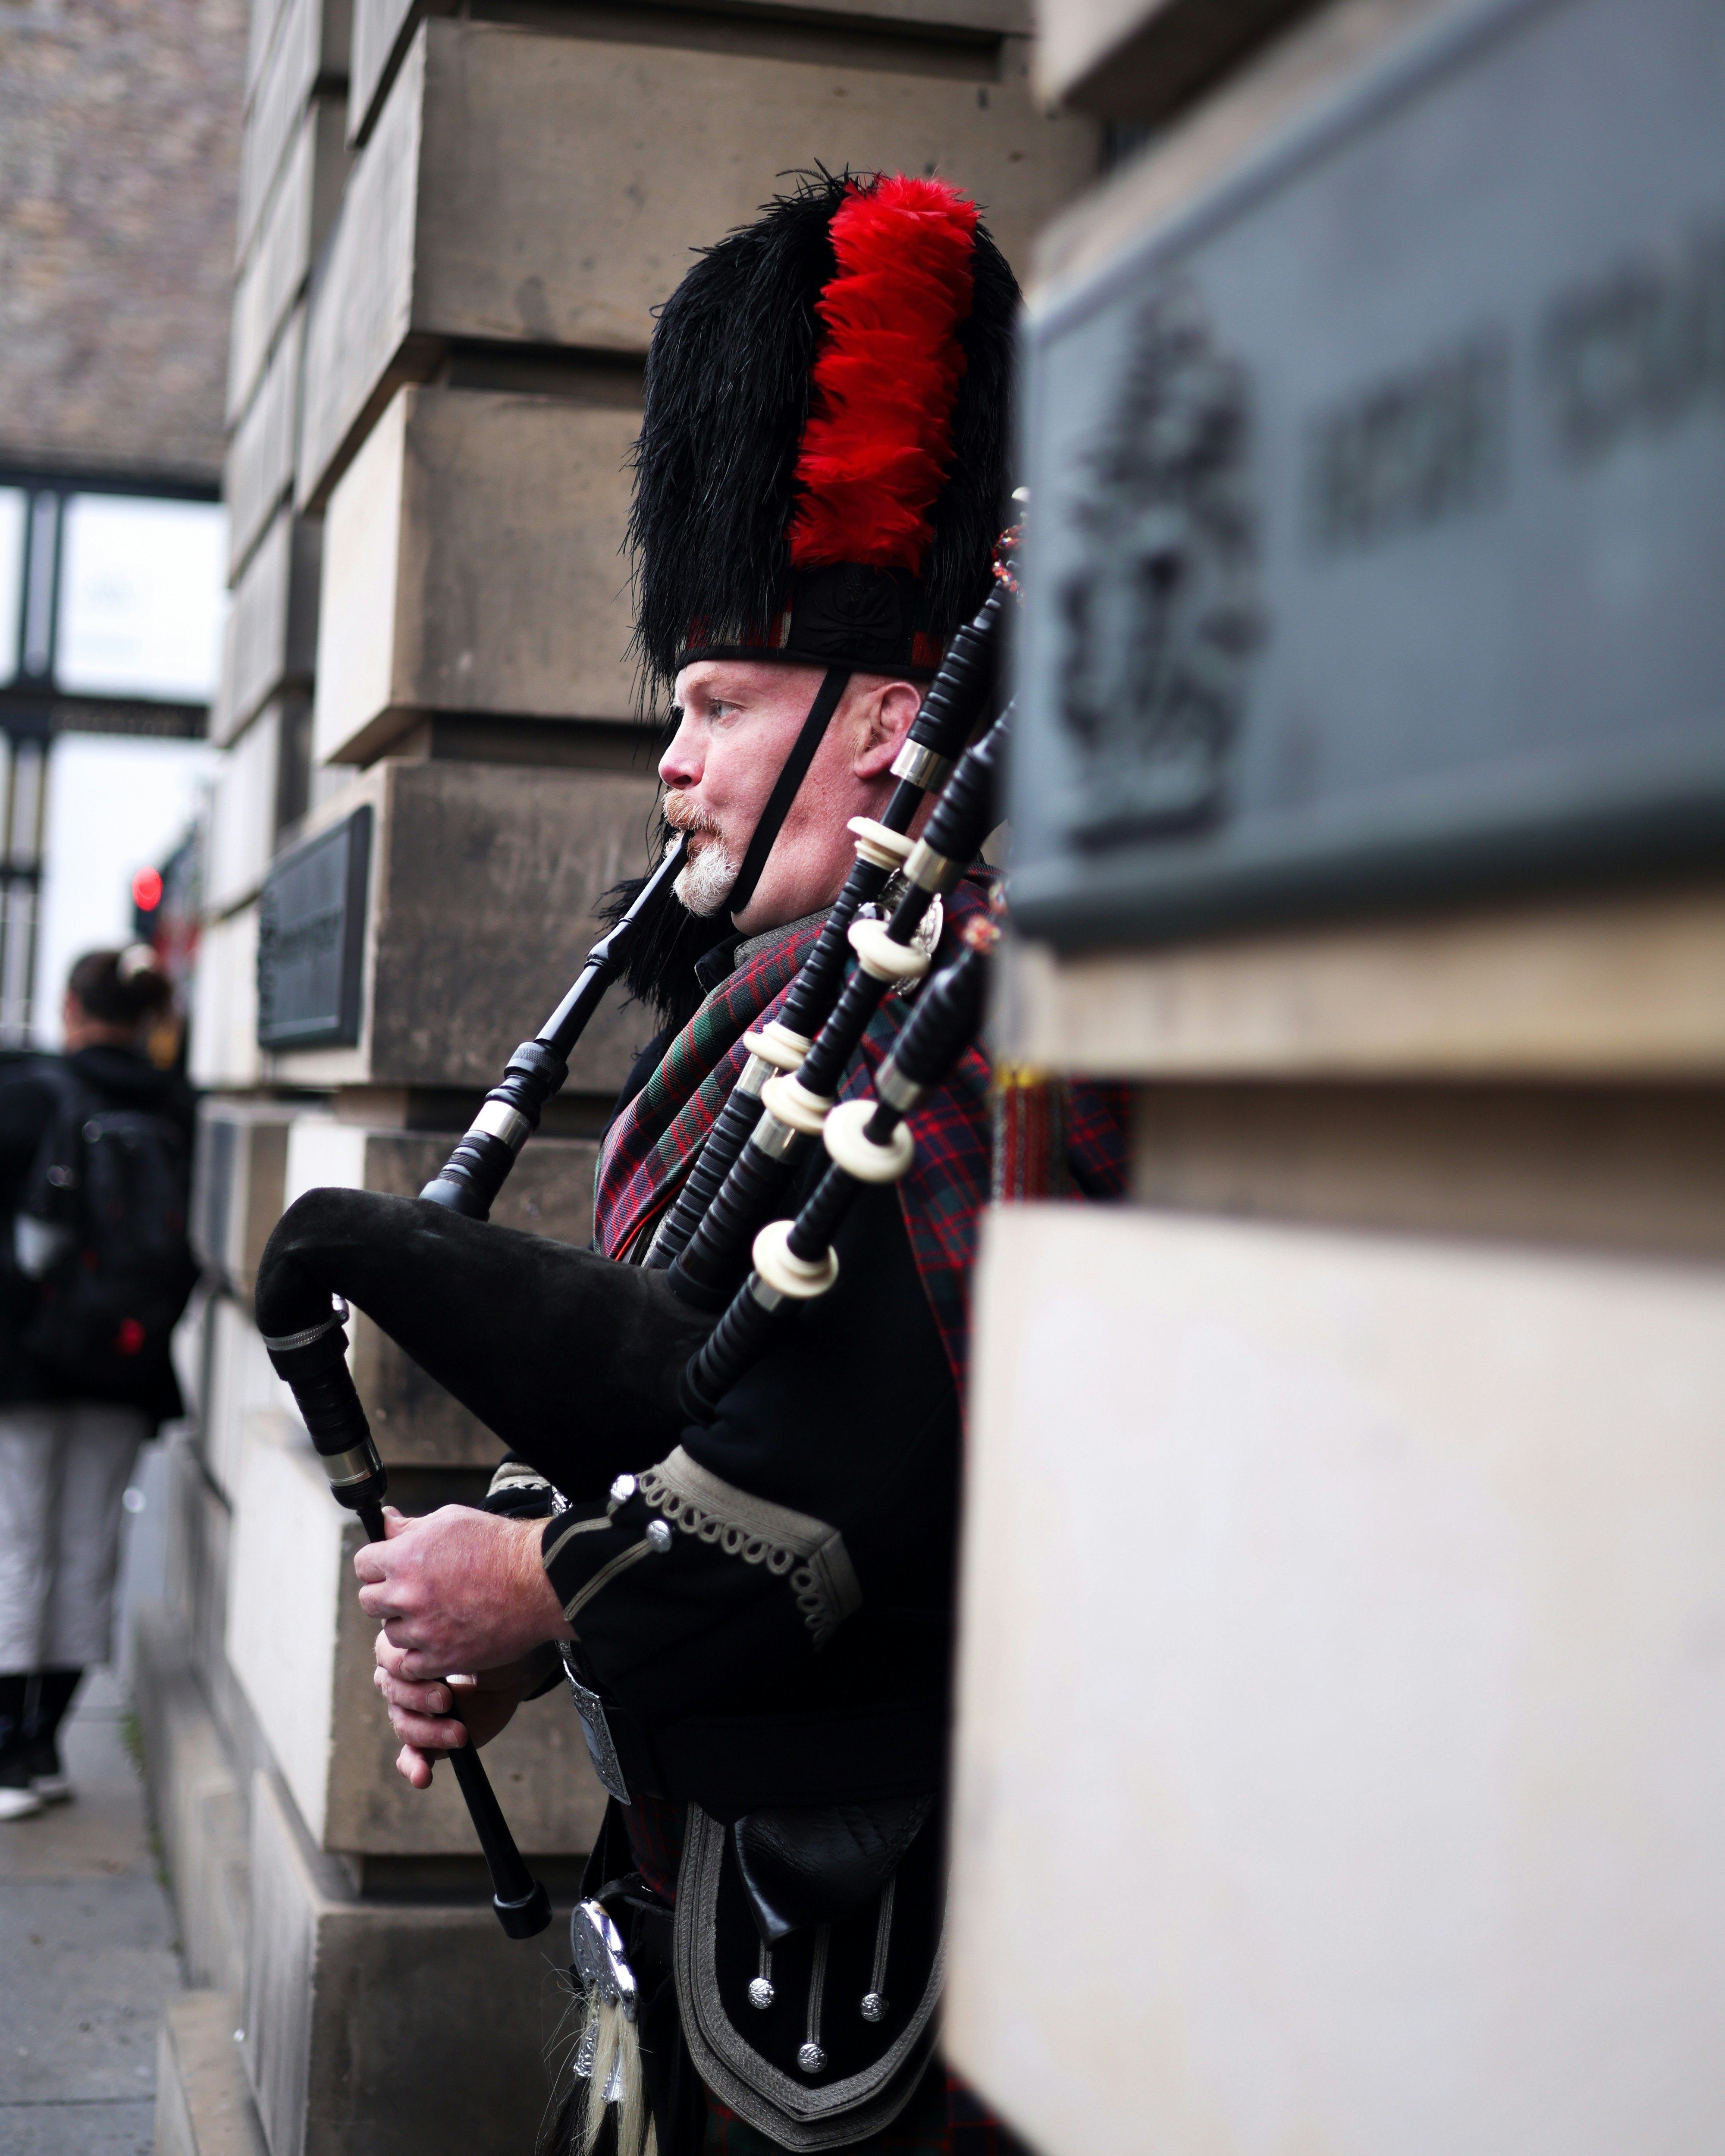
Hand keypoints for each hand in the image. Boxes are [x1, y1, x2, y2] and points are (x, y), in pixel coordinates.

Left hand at [353, 1505, 570, 1676]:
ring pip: (390, 1633)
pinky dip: (421, 1655)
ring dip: (407, 1625)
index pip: (363, 1564)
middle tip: (415, 1592)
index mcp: (405, 1557)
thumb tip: (384, 1523)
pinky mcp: (440, 1659)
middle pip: (369, 1601)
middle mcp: (407, 1595)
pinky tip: (440, 1639)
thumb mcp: (451, 1521)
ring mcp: (423, 1631)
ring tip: (437, 1614)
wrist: (539, 1582)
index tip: (392, 1567)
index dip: (377, 1564)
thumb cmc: (498, 1545)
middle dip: (387, 1594)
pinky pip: (409, 1664)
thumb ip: (410, 1527)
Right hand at [372, 1629, 552, 1788]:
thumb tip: (440, 1644)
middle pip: (394, 1694)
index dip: (406, 1667)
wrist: (507, 1669)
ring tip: (460, 1735)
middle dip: (419, 1699)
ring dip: (429, 1733)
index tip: (437, 1670)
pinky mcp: (427, 1739)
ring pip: (404, 1725)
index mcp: (404, 1651)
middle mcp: (401, 1682)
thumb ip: (452, 1640)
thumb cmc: (486, 1643)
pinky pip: (410, 1756)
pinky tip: (422, 1777)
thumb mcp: (472, 1635)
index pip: (388, 1660)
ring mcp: (411, 1712)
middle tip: (447, 1700)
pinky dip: (413, 1768)